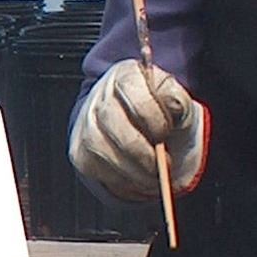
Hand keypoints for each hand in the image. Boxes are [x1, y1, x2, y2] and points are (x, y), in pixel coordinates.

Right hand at [68, 59, 207, 199]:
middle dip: (144, 154)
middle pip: (115, 126)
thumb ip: (177, 101)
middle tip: (164, 166)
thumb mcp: (176, 101)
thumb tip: (174, 107)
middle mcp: (99, 97)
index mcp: (126, 76)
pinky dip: (120, 180)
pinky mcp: (79, 152)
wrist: (136, 124)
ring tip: (153, 175)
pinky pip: (96, 170)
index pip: (135, 96)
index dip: (154, 119)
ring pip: (103, 152)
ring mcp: (85, 124)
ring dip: (134, 171)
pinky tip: (136, 177)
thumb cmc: (158, 113)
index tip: (166, 133)